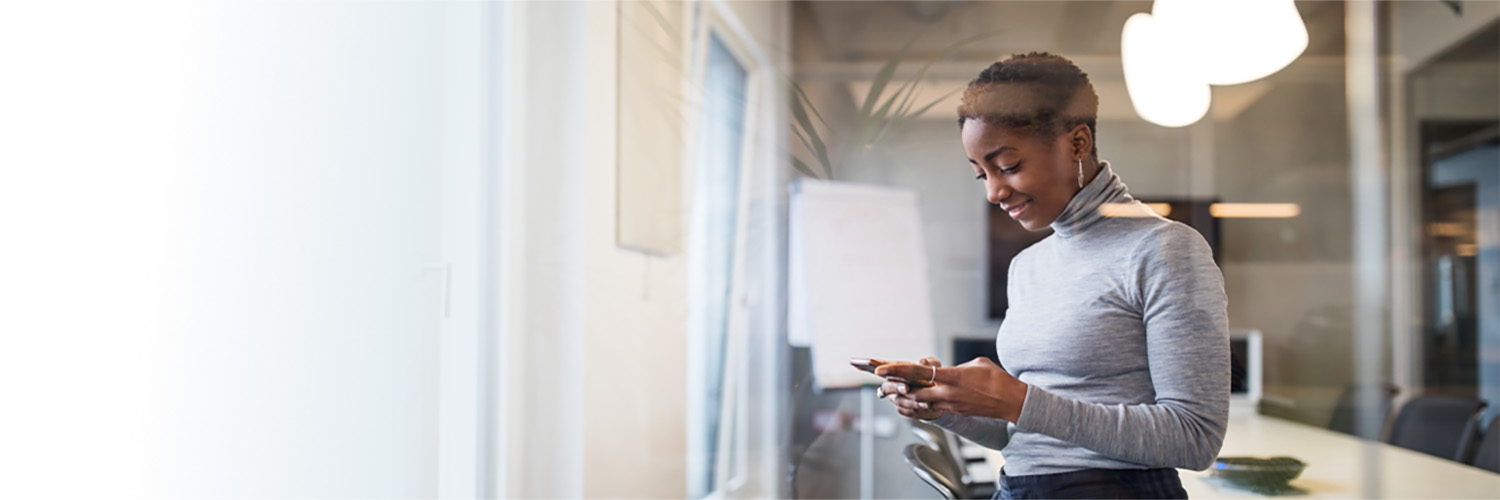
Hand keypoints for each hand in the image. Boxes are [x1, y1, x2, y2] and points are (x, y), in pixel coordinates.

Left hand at [878, 356, 1027, 421]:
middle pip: (912, 393)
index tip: (881, 369)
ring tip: (892, 393)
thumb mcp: (976, 363)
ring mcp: (950, 405)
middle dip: (895, 389)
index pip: (918, 372)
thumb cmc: (996, 378)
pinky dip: (918, 406)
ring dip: (904, 399)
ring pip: (919, 404)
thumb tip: (944, 370)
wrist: (1012, 401)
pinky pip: (930, 410)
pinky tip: (911, 402)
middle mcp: (948, 393)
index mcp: (952, 377)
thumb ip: (954, 367)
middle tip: (881, 385)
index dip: (897, 370)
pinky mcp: (954, 412)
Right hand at [881, 357, 944, 419]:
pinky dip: (916, 409)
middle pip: (886, 387)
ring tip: (923, 400)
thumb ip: (929, 362)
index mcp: (896, 370)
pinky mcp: (904, 409)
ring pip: (898, 401)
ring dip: (910, 401)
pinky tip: (927, 406)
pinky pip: (906, 411)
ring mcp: (897, 398)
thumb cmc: (932, 375)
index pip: (881, 365)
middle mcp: (892, 384)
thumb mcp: (933, 366)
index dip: (873, 365)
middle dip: (896, 387)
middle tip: (907, 388)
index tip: (877, 370)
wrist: (940, 395)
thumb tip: (923, 362)